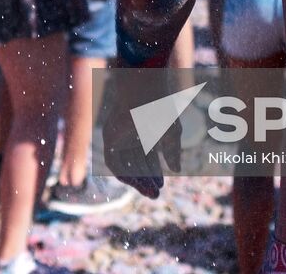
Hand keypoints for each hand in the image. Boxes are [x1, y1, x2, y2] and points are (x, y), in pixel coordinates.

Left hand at [100, 64, 177, 198]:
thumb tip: (176, 169)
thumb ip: (172, 151)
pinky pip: (114, 162)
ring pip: (125, 165)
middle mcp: (130, 135)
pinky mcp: (109, 137)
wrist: (144, 89)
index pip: (147, 159)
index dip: (154, 174)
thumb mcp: (172, 133)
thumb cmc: (160, 106)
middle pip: (136, 164)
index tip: (161, 186)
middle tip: (156, 195)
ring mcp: (119, 136)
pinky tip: (137, 182)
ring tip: (150, 192)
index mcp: (145, 131)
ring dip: (136, 180)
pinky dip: (124, 173)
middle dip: (146, 180)